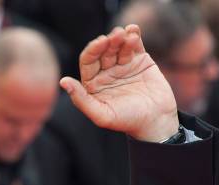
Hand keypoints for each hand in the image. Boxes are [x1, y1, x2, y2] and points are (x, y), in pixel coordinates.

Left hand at [60, 25, 178, 141]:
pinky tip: (133, 30)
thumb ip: (80, 99)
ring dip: (120, 38)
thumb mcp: (101, 114)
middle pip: (104, 52)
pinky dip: (133, 36)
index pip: (88, 61)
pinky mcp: (140, 61)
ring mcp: (123, 65)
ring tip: (125, 34)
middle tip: (114, 36)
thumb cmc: (126, 121)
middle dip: (108, 42)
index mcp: (92, 83)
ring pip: (118, 47)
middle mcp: (105, 72)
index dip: (93, 50)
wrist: (155, 121)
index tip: (100, 43)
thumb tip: (62, 81)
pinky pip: (134, 45)